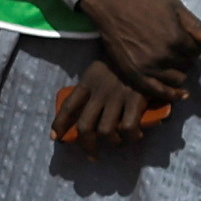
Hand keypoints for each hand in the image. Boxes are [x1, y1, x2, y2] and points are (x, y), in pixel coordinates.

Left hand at [49, 54, 172, 148]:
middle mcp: (99, 92)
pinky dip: (131, 136)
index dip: (60, 124)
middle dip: (86, 145)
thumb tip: (87, 106)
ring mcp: (116, 97)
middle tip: (92, 155)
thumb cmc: (122, 57)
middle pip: (85, 127)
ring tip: (118, 142)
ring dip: (112, 142)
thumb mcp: (101, 67)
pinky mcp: (134, 100)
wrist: (144, 45)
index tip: (55, 137)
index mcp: (88, 82)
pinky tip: (136, 134)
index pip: (68, 106)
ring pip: (106, 131)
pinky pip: (128, 128)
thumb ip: (95, 84)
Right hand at [75, 0, 200, 94]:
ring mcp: (150, 67)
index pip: (196, 51)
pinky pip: (159, 92)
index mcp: (177, 37)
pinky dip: (172, 95)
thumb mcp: (174, 6)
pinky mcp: (136, 75)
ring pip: (177, 79)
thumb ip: (196, 25)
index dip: (193, 47)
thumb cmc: (145, 4)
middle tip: (176, 52)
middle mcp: (165, 55)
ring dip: (178, 73)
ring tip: (171, 65)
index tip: (186, 43)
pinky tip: (181, 95)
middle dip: (185, 59)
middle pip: (187, 66)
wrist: (112, 8)